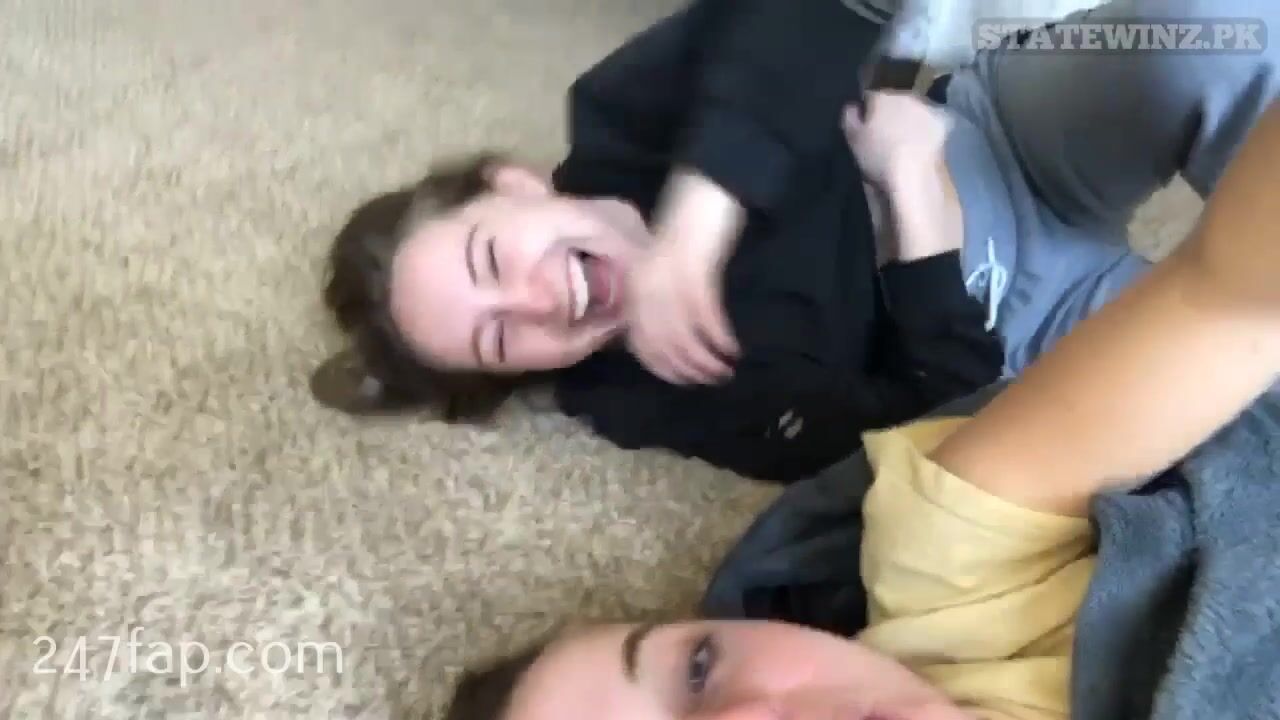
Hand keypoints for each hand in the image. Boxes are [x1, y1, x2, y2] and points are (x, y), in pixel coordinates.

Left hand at [625, 171, 743, 384]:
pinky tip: (733, 346)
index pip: (640, 341)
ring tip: (726, 369)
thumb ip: (665, 299)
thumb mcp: (669, 266)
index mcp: (636, 286)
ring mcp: (668, 278)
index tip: (685, 380)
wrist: (708, 184)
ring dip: (705, 358)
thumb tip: (675, 341)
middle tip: (713, 379)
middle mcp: (645, 285)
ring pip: (682, 335)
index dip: (663, 367)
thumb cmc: (693, 228)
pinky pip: (704, 316)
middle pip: (661, 344)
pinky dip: (719, 336)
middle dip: (688, 368)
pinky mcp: (694, 269)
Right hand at [842, 90, 951, 189]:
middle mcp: (905, 95)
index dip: (866, 112)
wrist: (914, 175)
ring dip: (909, 120)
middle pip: (893, 101)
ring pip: (913, 109)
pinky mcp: (942, 122)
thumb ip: (849, 118)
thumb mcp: (852, 139)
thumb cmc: (878, 157)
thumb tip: (853, 106)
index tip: (865, 127)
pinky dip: (926, 129)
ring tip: (904, 142)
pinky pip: (930, 122)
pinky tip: (921, 145)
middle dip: (889, 114)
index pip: (869, 97)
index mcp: (881, 97)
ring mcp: (926, 107)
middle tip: (885, 135)